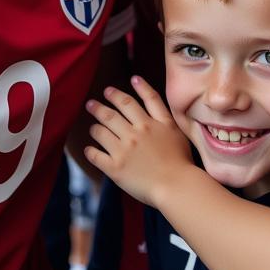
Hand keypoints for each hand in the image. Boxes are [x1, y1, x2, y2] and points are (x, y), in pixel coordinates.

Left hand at [84, 76, 191, 207]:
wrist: (177, 186)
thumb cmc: (180, 158)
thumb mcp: (173, 127)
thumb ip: (158, 106)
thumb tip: (139, 83)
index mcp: (147, 124)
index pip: (129, 103)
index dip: (116, 95)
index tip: (108, 90)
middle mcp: (133, 134)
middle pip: (111, 115)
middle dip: (98, 107)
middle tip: (90, 104)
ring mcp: (122, 151)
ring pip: (101, 133)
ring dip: (94, 128)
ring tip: (92, 127)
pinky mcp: (116, 169)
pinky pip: (96, 157)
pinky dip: (90, 152)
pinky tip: (88, 150)